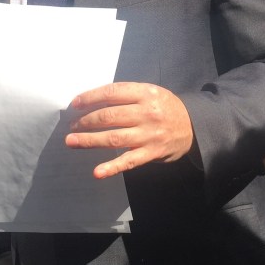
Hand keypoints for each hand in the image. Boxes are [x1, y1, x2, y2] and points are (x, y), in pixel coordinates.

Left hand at [65, 82, 193, 178]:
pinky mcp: (151, 153)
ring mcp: (149, 134)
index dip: (91, 97)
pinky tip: (97, 172)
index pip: (112, 93)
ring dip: (89, 140)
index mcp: (146, 93)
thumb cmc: (165, 107)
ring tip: (72, 141)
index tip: (75, 104)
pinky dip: (111, 168)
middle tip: (72, 125)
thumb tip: (93, 100)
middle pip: (109, 116)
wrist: (192, 126)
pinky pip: (128, 161)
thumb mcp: (151, 92)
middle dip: (86, 121)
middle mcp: (147, 113)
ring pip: (114, 138)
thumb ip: (128, 94)